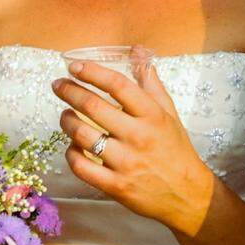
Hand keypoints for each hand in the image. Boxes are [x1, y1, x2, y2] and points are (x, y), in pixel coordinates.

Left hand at [53, 60, 215, 237]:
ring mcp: (126, 162)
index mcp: (152, 114)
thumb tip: (137, 50)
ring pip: (83, 135)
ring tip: (64, 115)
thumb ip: (150, 81)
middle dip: (69, 91)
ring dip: (66, 121)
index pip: (117, 84)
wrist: (187, 194)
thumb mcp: (168, 112)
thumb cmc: (175, 148)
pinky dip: (71, 153)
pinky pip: (82, 167)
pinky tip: (72, 145)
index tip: (74, 66)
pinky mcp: (116, 186)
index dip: (92, 72)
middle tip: (58, 84)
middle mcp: (138, 135)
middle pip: (94, 106)